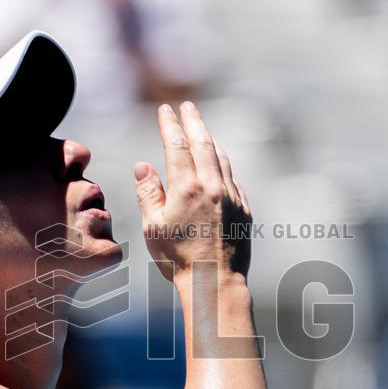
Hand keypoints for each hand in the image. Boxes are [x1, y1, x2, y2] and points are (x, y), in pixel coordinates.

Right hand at [134, 102, 252, 283]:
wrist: (215, 282)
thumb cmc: (178, 259)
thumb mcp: (153, 227)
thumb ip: (148, 192)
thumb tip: (143, 165)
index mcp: (187, 188)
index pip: (177, 145)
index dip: (170, 124)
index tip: (165, 110)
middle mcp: (212, 187)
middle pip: (203, 143)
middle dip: (194, 121)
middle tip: (187, 106)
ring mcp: (232, 197)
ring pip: (222, 158)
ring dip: (210, 139)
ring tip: (202, 129)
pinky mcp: (244, 209)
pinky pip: (233, 178)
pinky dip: (224, 164)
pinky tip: (218, 164)